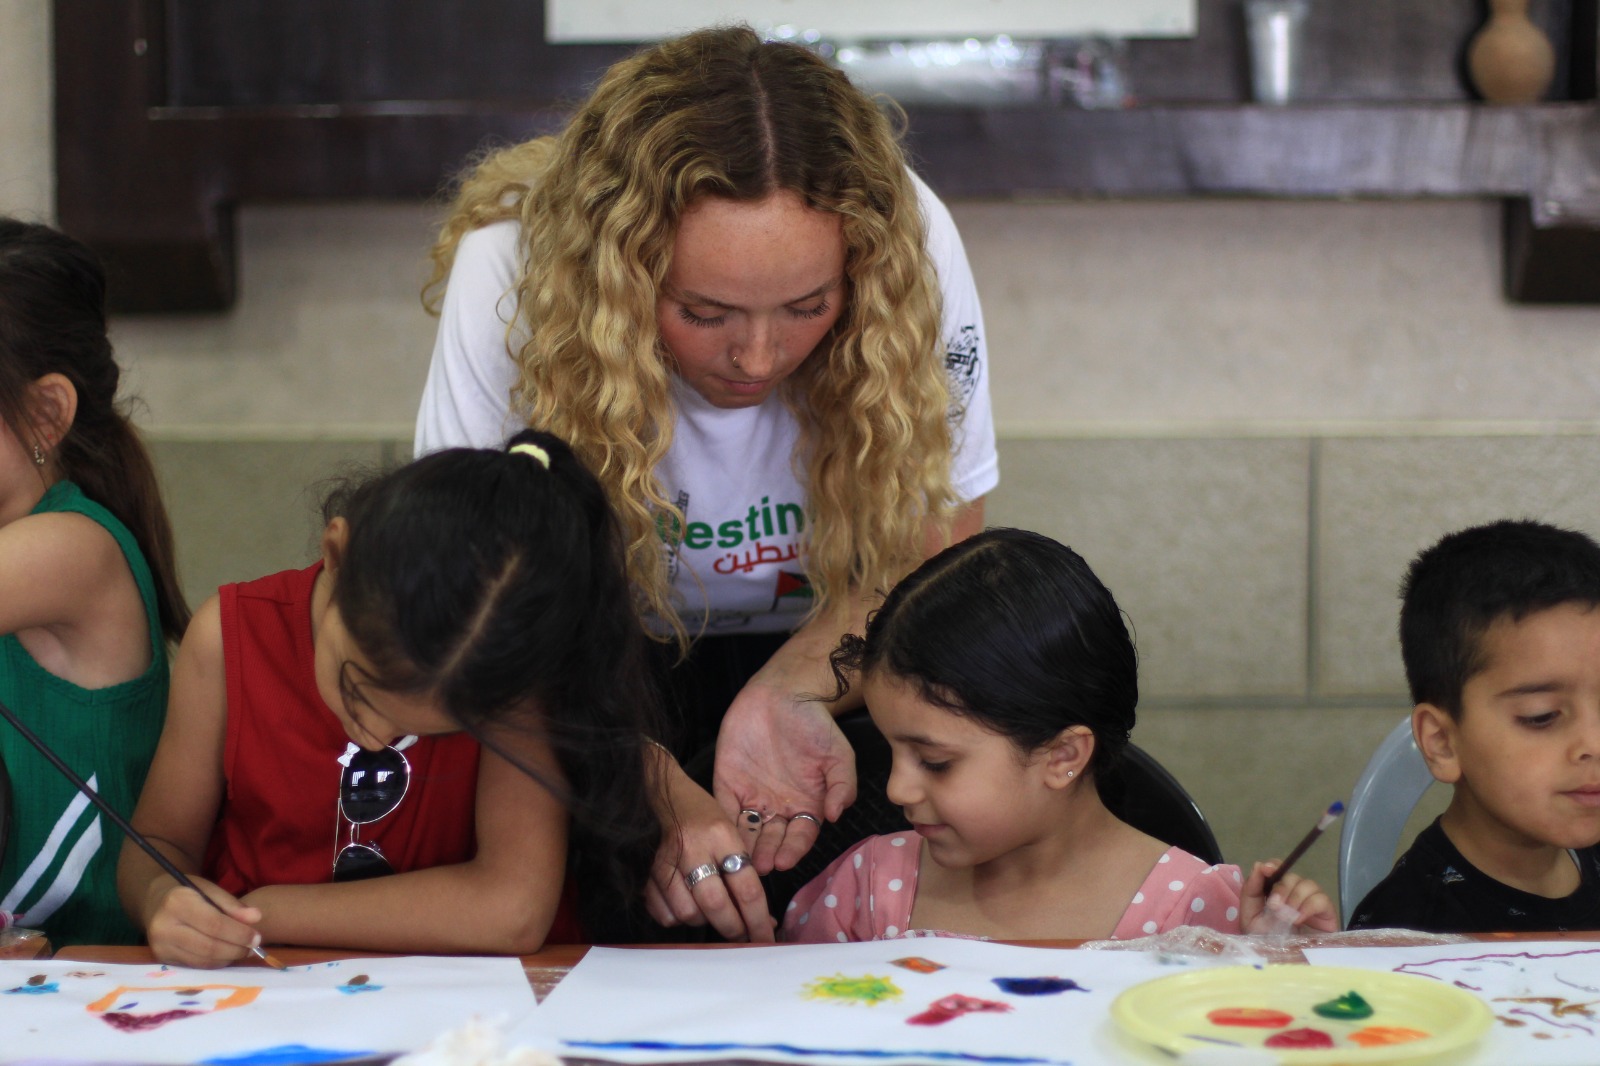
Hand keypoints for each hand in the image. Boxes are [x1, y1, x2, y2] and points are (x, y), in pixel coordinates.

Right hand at [143, 876, 262, 967]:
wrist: (155, 901)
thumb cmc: (188, 892)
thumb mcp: (210, 889)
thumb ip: (232, 904)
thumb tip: (256, 918)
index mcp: (177, 903)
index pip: (214, 924)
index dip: (239, 933)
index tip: (257, 937)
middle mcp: (164, 927)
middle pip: (208, 946)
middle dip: (236, 949)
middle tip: (254, 948)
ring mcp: (160, 945)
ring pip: (202, 960)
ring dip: (227, 958)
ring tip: (243, 951)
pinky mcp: (162, 958)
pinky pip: (194, 965)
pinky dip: (215, 963)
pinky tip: (226, 955)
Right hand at [644, 752, 775, 942]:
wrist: (663, 794)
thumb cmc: (703, 814)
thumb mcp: (731, 830)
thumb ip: (743, 869)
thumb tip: (762, 917)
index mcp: (721, 835)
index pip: (746, 887)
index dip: (758, 919)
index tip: (766, 937)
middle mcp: (693, 848)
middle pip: (717, 905)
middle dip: (733, 929)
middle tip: (743, 937)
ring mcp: (666, 862)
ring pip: (689, 913)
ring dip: (705, 922)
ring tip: (713, 914)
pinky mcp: (647, 873)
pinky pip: (665, 913)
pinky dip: (678, 918)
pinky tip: (688, 906)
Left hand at [713, 679, 855, 873]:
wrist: (785, 693)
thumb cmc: (815, 725)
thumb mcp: (839, 755)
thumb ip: (842, 786)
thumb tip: (836, 815)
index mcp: (805, 806)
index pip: (800, 837)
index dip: (793, 850)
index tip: (785, 861)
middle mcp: (778, 807)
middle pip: (772, 839)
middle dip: (766, 854)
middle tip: (759, 866)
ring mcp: (752, 796)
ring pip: (747, 830)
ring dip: (744, 846)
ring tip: (740, 858)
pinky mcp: (728, 783)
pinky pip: (724, 807)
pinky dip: (722, 822)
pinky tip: (722, 834)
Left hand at [1240, 860, 1339, 934]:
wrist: (1282, 965)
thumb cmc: (1265, 942)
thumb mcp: (1251, 916)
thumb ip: (1251, 890)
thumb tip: (1260, 865)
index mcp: (1275, 893)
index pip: (1278, 869)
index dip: (1274, 865)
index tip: (1267, 869)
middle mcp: (1294, 895)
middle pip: (1292, 876)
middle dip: (1281, 887)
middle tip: (1274, 906)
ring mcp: (1312, 904)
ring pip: (1308, 884)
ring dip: (1294, 897)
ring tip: (1287, 916)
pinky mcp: (1327, 915)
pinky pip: (1321, 899)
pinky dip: (1308, 906)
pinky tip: (1299, 919)